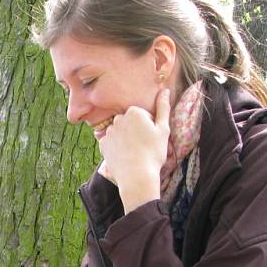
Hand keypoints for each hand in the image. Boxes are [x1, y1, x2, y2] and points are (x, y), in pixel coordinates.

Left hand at [98, 88, 170, 213]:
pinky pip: (110, 142)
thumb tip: (164, 89)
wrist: (137, 177)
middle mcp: (118, 118)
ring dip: (125, 138)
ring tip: (134, 152)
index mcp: (134, 112)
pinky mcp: (102, 145)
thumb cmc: (153, 153)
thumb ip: (163, 108)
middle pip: (129, 121)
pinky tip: (124, 156)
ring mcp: (108, 132)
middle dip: (135, 130)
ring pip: (119, 131)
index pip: (142, 114)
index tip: (151, 137)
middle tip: (143, 146)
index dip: (149, 125)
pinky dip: (116, 147)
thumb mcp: (164, 130)